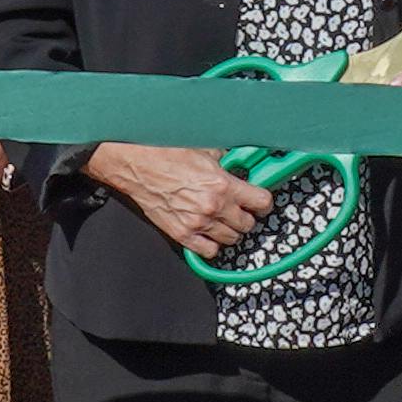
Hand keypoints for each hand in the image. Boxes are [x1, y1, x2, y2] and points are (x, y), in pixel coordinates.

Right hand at [92, 140, 274, 257]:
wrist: (137, 166)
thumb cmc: (166, 155)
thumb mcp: (204, 150)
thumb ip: (226, 162)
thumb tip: (239, 164)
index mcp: (222, 185)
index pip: (261, 202)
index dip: (263, 202)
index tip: (260, 201)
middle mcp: (213, 207)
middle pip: (248, 224)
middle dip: (246, 216)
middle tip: (240, 209)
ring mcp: (198, 224)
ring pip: (232, 239)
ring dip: (230, 230)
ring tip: (223, 219)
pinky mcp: (182, 235)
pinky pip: (209, 251)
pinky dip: (212, 243)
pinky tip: (208, 231)